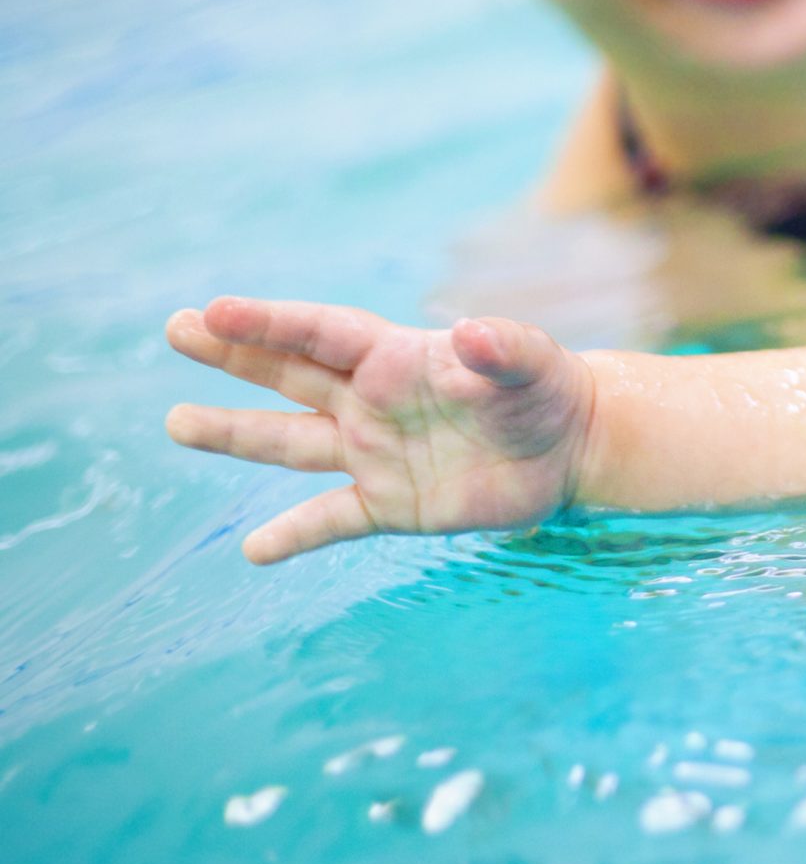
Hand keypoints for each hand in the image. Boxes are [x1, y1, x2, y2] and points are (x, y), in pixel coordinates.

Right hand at [166, 297, 597, 563]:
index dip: (270, 323)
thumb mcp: (534, 361)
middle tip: (175, 329)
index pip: (321, 334)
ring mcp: (375, 452)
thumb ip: (503, 347)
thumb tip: (471, 333)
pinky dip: (295, 535)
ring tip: (177, 422)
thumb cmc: (549, 389)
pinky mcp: (392, 503)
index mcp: (397, 357)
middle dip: (233, 353)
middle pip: (289, 374)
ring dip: (235, 433)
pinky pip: (331, 520)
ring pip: (292, 443)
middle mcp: (372, 401)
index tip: (215, 311)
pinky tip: (253, 551)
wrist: (572, 446)